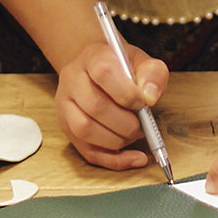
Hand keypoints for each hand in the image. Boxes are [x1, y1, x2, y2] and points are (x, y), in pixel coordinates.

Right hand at [55, 40, 168, 170]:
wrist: (96, 69)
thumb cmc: (121, 67)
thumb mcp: (141, 61)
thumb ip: (152, 73)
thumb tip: (150, 97)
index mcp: (91, 58)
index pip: (103, 72)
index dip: (126, 92)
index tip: (143, 103)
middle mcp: (72, 80)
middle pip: (94, 106)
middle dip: (125, 122)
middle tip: (142, 125)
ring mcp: (65, 105)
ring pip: (85, 130)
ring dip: (117, 140)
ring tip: (134, 134)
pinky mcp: (67, 128)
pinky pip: (88, 152)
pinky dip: (114, 160)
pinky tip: (134, 158)